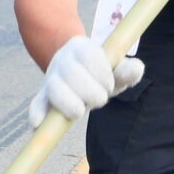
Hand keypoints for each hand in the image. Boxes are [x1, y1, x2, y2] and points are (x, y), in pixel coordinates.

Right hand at [29, 33, 143, 125]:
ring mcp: (51, 78)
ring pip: (55, 89)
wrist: (77, 69)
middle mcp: (63, 60)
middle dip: (90, 91)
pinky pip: (37, 103)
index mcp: (82, 48)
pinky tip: (38, 125)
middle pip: (72, 73)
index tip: (109, 84)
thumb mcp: (117, 69)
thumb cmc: (102, 73)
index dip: (101, 72)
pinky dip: (37, 112)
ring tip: (81, 111)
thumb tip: (136, 69)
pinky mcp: (44, 96)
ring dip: (71, 104)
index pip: (89, 55)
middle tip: (100, 98)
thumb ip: (129, 69)